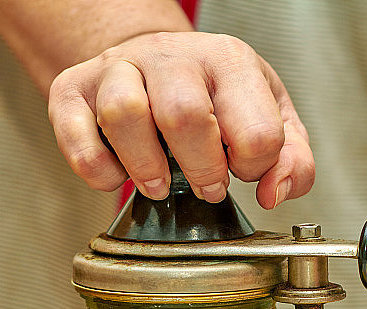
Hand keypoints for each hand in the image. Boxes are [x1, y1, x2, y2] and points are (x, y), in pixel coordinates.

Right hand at [48, 32, 313, 207]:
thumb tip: (275, 193)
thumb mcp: (272, 118)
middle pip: (184, 115)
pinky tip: (120, 171)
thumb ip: (292, 160)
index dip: (253, 168)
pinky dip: (98, 169)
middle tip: (207, 187)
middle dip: (201, 169)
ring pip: (124, 114)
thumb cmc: (216, 95)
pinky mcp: (73, 88)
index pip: (256, 130)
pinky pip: (76, 134)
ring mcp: (118, 67)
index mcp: (229, 62)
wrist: (155, 59)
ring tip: (161, 184)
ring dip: (146, 168)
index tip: (241, 171)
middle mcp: (172, 55)